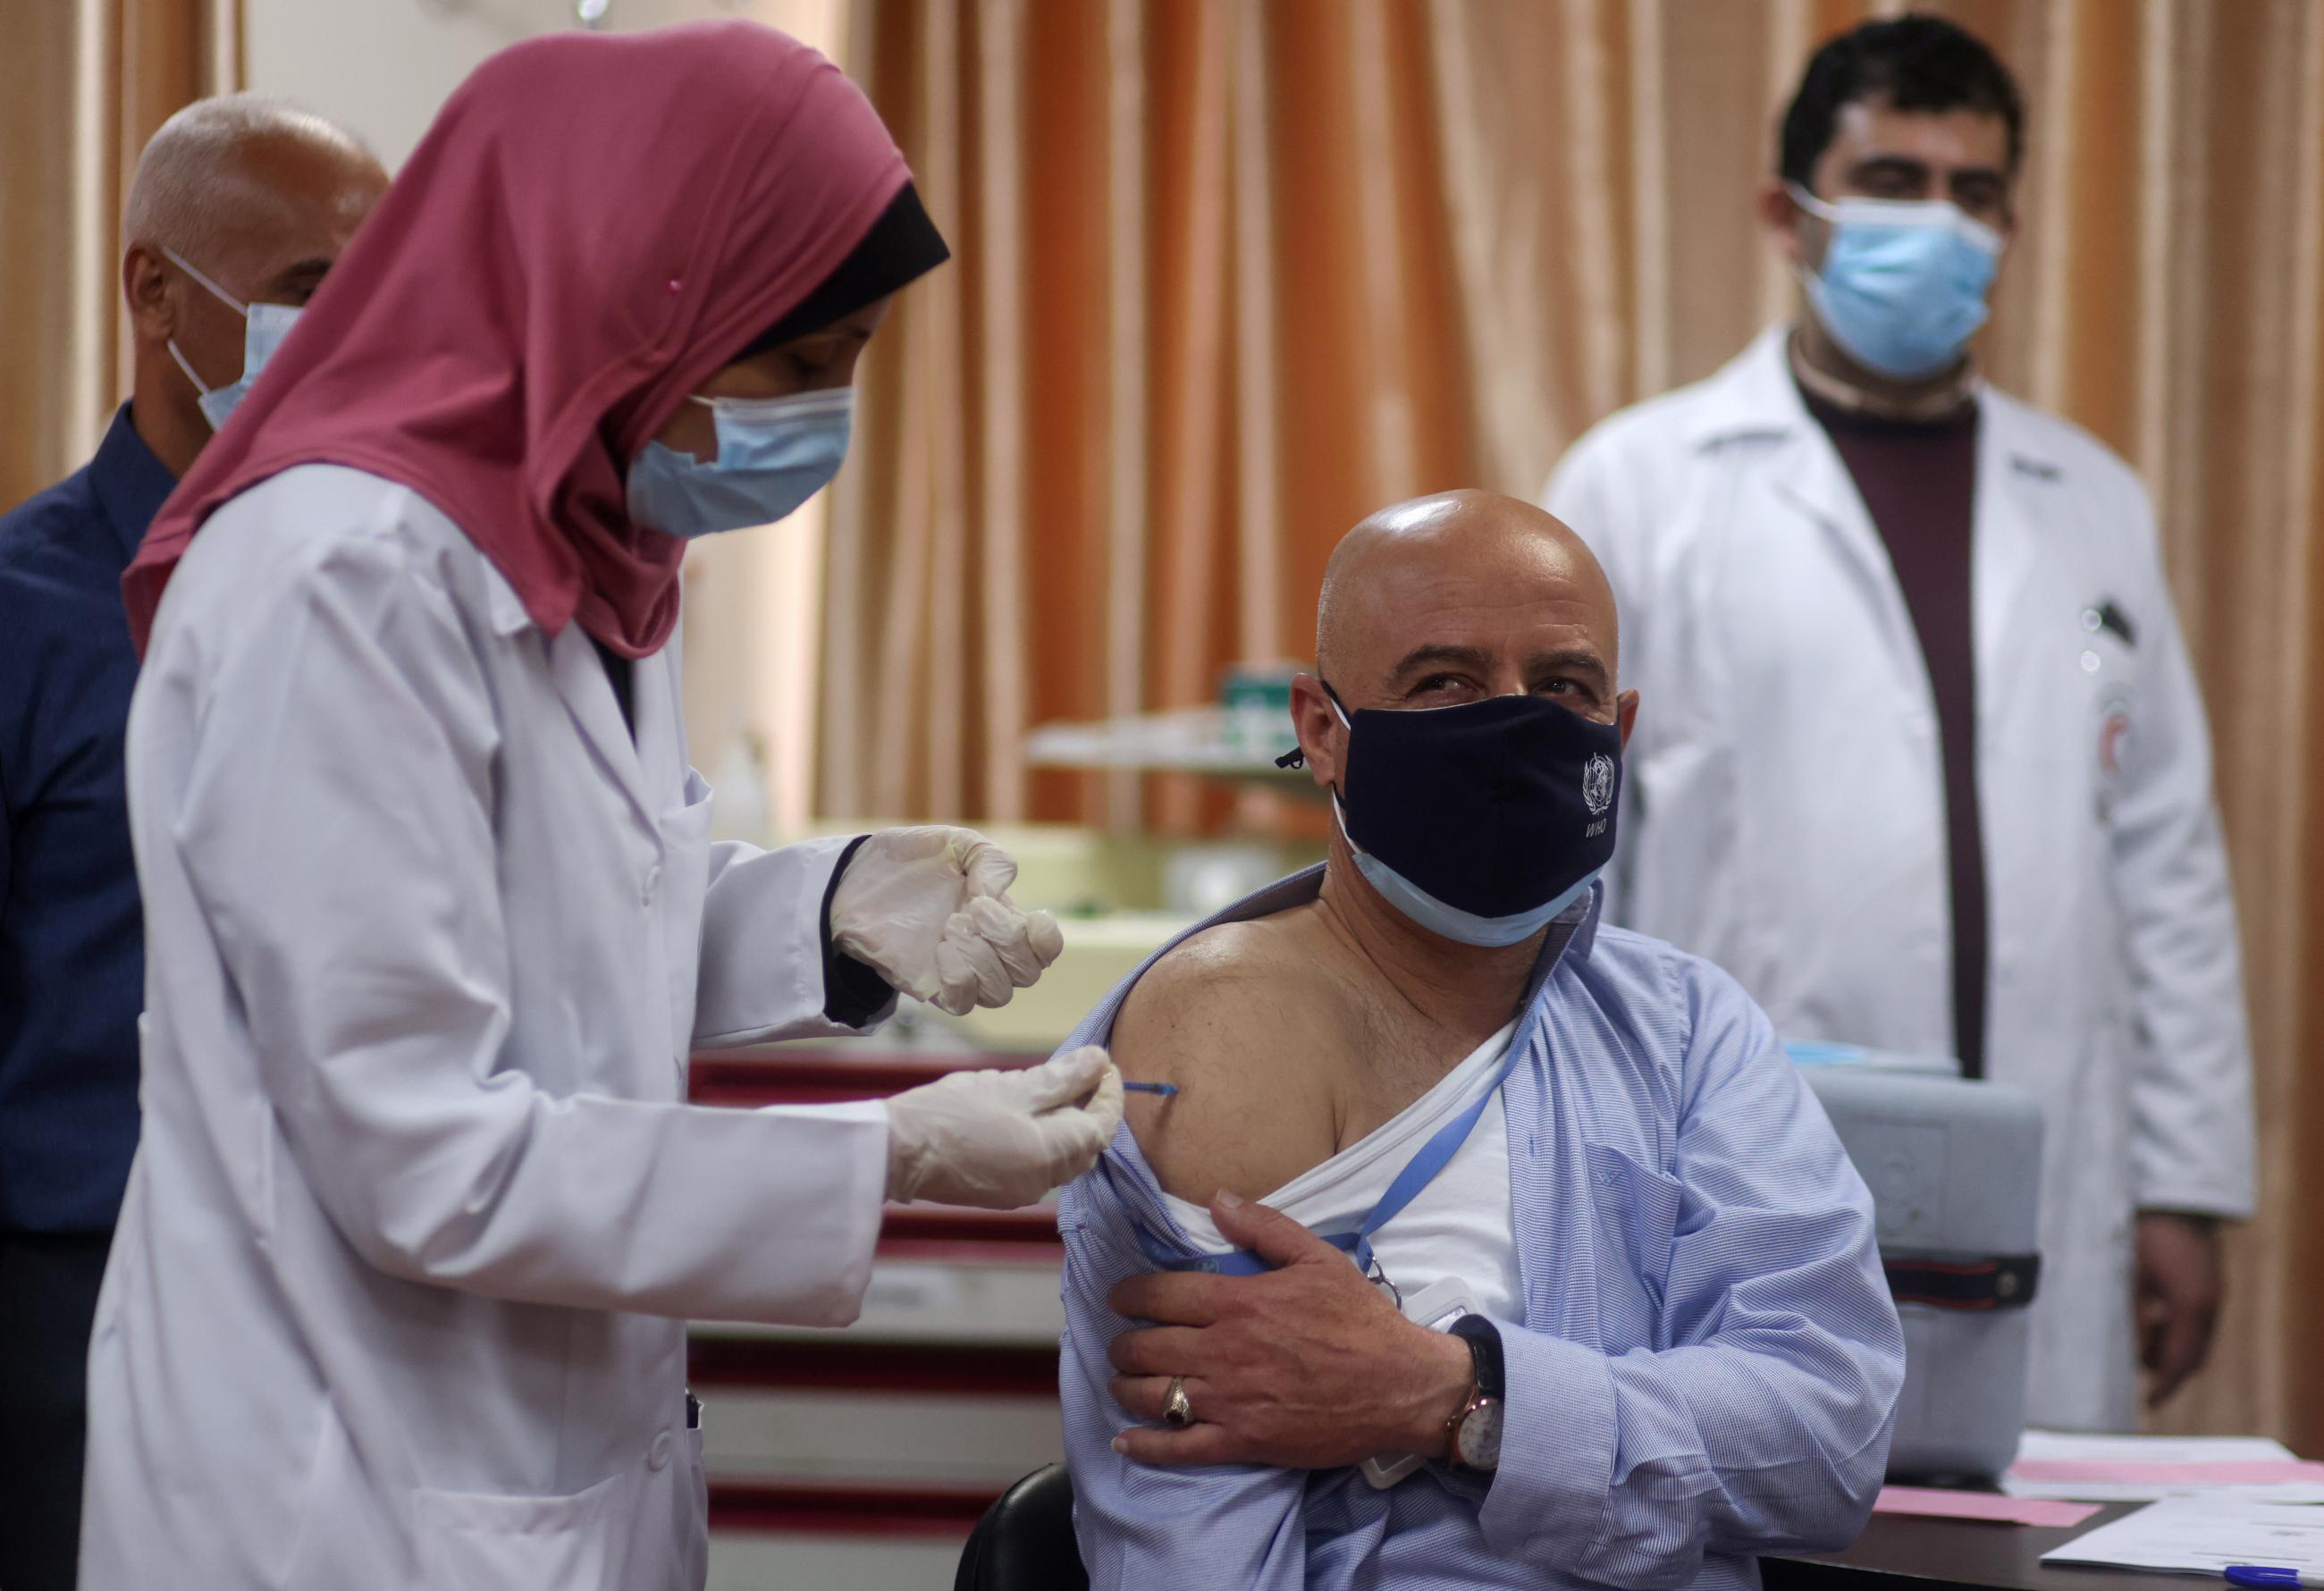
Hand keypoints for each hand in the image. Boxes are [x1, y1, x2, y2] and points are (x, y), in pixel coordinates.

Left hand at [831, 828, 1064, 1016]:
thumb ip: (992, 861)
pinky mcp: (930, 986)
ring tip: (950, 926)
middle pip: (1029, 973)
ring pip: (1000, 993)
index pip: (1046, 949)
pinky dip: (960, 978)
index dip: (1047, 939)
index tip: (1028, 914)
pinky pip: (963, 1004)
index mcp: (1001, 917)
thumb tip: (999, 895)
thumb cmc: (908, 861)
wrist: (854, 879)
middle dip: (1007, 939)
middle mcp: (986, 950)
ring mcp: (959, 971)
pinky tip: (939, 950)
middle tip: (971, 908)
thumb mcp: (956, 844)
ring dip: (982, 958)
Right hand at [885, 1046, 1122, 1208]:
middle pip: (1085, 1145)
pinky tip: (1024, 1110)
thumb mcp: (1010, 1087)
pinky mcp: (999, 1191)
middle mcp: (1041, 1183)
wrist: (895, 1151)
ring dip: (1066, 1121)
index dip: (1110, 1094)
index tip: (1105, 1063)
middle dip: (1090, 1107)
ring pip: (1062, 1155)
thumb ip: (1061, 1078)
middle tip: (1084, 1070)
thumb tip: (1098, 1061)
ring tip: (1052, 1085)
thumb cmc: (950, 1115)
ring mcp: (1019, 1191)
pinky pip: (1038, 1163)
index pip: (1101, 1128)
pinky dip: (1043, 1136)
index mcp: (1048, 1157)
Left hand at [1104, 1192, 1473, 1467]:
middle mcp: (1224, 1351)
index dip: (1129, 1296)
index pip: (1160, 1296)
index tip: (1118, 1299)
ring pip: (1153, 1397)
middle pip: (1145, 1348)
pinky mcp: (1244, 1441)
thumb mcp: (1318, 1258)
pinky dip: (1145, 1446)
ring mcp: (1231, 1400)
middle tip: (1121, 1344)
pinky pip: (1180, 1447)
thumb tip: (1216, 1201)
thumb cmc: (1360, 1319)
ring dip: (1125, 1388)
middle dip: (1122, 1345)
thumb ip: (1263, 1227)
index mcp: (1238, 1303)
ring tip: (1122, 1382)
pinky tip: (1124, 1441)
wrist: (1400, 1384)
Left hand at [2136, 1211, 2223, 1406]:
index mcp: (2191, 1307)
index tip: (2150, 1403)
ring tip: (2141, 1338)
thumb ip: (2132, 1318)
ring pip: (2196, 1340)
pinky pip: (2198, 1322)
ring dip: (2171, 1348)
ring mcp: (2214, 1295)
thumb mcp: (2131, 1277)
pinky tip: (2152, 1318)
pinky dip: (2177, 1330)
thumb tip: (2131, 1355)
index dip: (2166, 1386)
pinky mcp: (2210, 1286)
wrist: (2177, 1199)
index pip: (2181, 1361)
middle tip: (2140, 1371)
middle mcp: (2209, 1306)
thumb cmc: (2147, 1233)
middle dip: (2168, 1369)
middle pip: (2193, 1356)